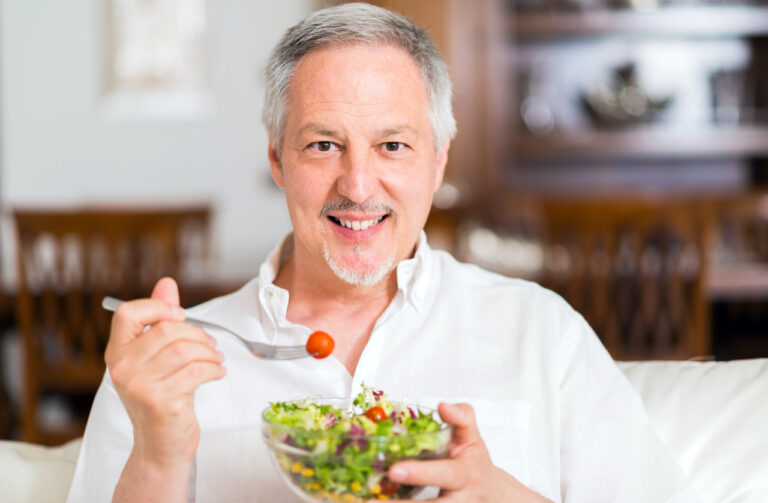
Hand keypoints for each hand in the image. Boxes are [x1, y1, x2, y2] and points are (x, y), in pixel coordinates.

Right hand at [105, 277, 226, 469]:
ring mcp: (138, 385)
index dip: (157, 307)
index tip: (181, 315)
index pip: (127, 313)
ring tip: (216, 359)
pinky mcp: (159, 401)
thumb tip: (167, 283)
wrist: (161, 446)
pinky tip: (217, 372)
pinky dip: (214, 369)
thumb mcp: (158, 358)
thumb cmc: (162, 397)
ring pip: (184, 350)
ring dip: (209, 352)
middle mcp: (122, 368)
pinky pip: (196, 371)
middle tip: (210, 344)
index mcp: (117, 353)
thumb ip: (161, 320)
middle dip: (197, 333)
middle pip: (166, 330)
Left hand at [387, 403, 551, 501]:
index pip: (445, 474)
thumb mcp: (472, 436)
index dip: (420, 473)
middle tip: (373, 500)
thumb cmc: (473, 461)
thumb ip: (461, 417)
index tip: (395, 470)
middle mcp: (459, 499)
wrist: (490, 492)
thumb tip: (443, 406)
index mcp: (465, 474)